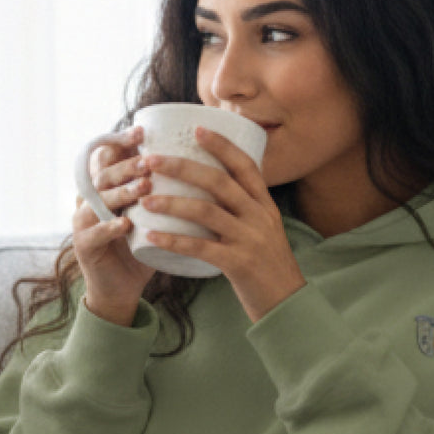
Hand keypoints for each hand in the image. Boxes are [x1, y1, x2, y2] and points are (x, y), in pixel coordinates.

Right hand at [71, 126, 155, 325]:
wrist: (123, 288)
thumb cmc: (143, 247)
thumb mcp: (153, 214)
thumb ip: (166, 191)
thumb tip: (202, 162)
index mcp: (106, 187)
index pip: (106, 156)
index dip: (120, 142)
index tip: (142, 132)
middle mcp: (90, 200)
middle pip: (103, 174)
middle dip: (126, 165)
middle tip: (149, 161)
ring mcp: (83, 222)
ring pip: (98, 201)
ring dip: (121, 192)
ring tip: (144, 187)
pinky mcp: (83, 246)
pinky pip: (94, 233)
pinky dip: (111, 228)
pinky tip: (126, 224)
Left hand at [139, 127, 305, 322]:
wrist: (289, 305)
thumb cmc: (270, 268)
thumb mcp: (266, 231)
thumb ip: (245, 210)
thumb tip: (214, 189)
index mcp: (265, 206)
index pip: (245, 165)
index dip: (221, 145)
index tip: (196, 129)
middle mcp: (259, 217)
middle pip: (218, 182)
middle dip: (182, 167)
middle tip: (151, 160)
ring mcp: (250, 240)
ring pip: (206, 211)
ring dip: (171, 203)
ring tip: (144, 199)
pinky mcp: (238, 264)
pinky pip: (201, 248)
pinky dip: (174, 240)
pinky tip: (152, 236)